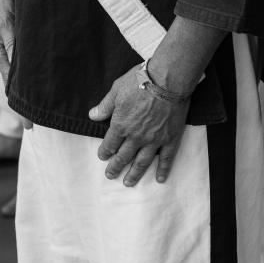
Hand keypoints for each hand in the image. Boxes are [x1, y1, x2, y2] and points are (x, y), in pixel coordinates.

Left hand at [89, 66, 189, 184]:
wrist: (167, 80)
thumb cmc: (139, 81)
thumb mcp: (117, 89)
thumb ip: (105, 106)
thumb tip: (92, 116)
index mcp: (121, 125)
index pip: (110, 143)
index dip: (105, 152)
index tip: (102, 157)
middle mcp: (136, 137)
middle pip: (124, 156)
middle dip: (115, 167)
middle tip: (110, 175)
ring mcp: (154, 140)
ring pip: (142, 162)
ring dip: (134, 174)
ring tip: (128, 182)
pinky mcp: (170, 139)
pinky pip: (166, 159)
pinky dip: (163, 170)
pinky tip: (159, 178)